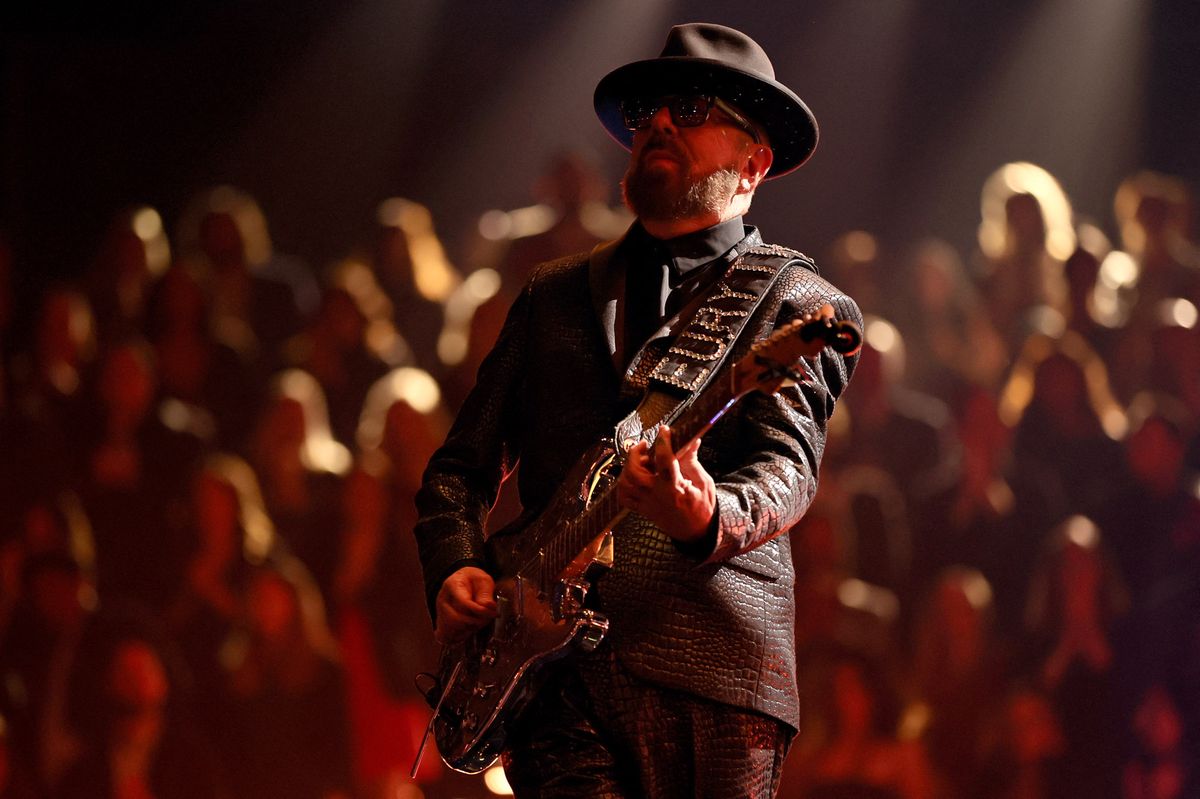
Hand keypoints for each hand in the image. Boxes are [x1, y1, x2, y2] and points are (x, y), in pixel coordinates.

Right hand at [434, 566, 497, 644]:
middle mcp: (442, 600)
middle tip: (490, 618)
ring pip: (453, 629)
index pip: (463, 603)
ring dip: (471, 629)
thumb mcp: (483, 580)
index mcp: (452, 585)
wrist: (463, 582)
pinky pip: (448, 636)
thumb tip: (488, 606)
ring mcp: (440, 612)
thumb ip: (485, 593)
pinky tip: (473, 628)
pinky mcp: (441, 622)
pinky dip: (462, 635)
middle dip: (476, 621)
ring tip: (483, 621)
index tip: (493, 612)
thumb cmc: (473, 581)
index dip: (480, 611)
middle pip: (456, 619)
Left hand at [616, 425, 716, 542]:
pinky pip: (624, 496)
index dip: (663, 441)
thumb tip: (691, 441)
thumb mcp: (703, 482)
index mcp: (675, 488)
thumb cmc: (702, 508)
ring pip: (626, 482)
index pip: (664, 460)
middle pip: (634, 471)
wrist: (696, 533)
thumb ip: (692, 461)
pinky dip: (624, 484)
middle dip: (635, 454)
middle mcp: (657, 495)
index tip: (664, 430)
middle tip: (644, 445)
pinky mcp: (642, 509)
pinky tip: (632, 476)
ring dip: (628, 467)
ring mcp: (647, 503)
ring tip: (639, 460)